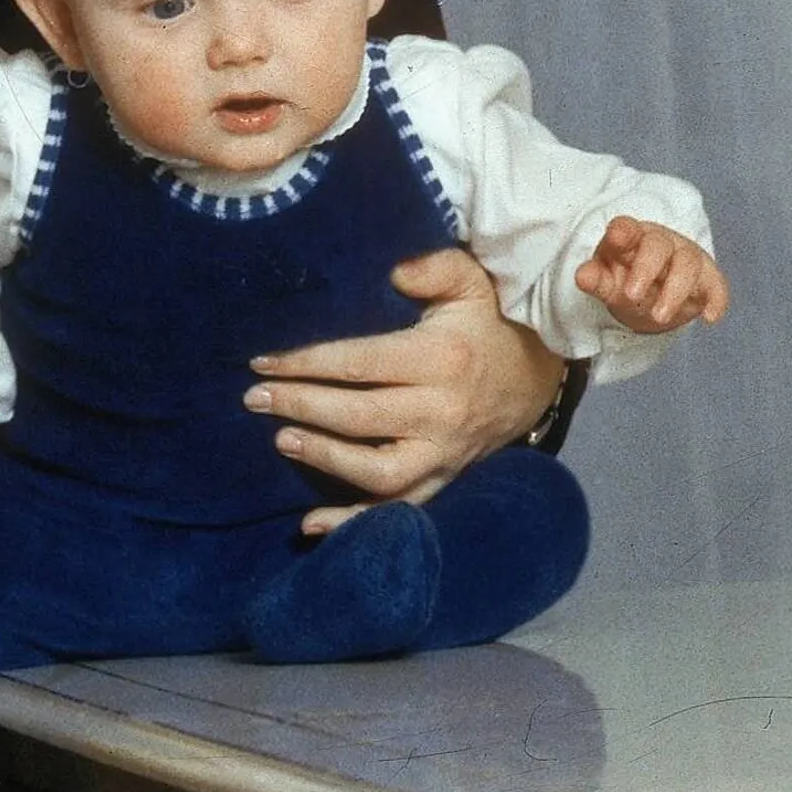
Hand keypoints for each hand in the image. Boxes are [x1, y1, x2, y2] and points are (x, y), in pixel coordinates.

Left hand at [246, 247, 570, 540]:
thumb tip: (395, 272)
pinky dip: (353, 522)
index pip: (362, 364)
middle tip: (255, 399)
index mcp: (441, 360)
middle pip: (360, 416)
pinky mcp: (443, 480)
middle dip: (302, 407)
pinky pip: (398, 510)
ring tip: (282, 440)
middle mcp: (441, 412)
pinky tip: (310, 524)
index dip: (308, 364)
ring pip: (377, 471)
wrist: (535, 380)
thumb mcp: (472, 283)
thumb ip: (436, 267)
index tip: (263, 364)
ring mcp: (442, 453)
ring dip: (325, 459)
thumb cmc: (488, 327)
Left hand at [576, 215, 728, 334]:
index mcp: (631, 239)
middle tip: (631, 296)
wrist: (652, 295)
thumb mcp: (607, 283)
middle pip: (658, 246)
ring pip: (688, 263)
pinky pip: (716, 284)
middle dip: (645, 269)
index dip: (623, 232)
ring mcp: (686, 258)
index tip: (616, 239)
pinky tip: (710, 318)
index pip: (627, 229)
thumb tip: (582, 276)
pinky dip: (717, 299)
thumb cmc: (626, 280)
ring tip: (659, 316)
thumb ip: (596, 280)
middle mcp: (661, 243)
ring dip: (675, 290)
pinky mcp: (706, 278)